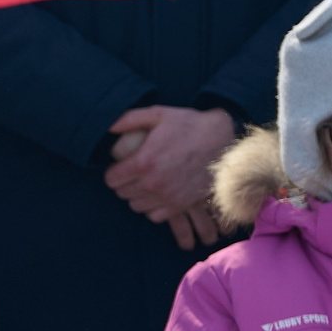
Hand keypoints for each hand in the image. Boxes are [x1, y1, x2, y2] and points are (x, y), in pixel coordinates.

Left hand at [106, 106, 234, 249]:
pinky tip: (158, 193)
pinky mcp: (182, 205)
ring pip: (136, 206)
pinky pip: (155, 216)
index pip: (111, 180)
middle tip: (132, 174)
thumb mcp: (157, 114)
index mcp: (144, 162)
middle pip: (122, 194)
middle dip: (123, 183)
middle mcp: (154, 184)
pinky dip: (153, 207)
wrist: (225, 140)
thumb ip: (128, 119)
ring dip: (137, 196)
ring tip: (144, 183)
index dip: (113, 173)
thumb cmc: (189, 125)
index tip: (120, 167)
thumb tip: (106, 126)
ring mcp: (169, 197)